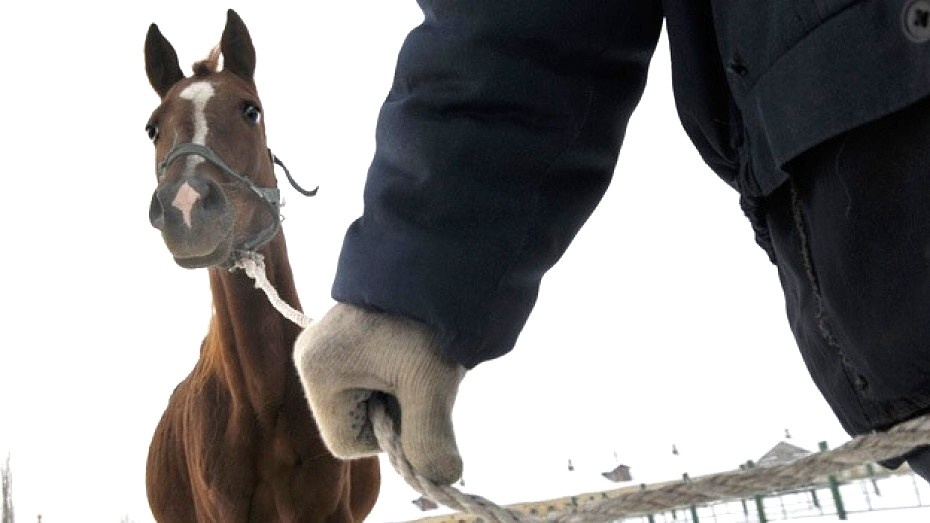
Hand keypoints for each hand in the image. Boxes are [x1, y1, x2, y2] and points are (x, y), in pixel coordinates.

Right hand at [294, 303, 465, 483]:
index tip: (415, 400)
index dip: (389, 436)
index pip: (348, 444)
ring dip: (397, 392)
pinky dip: (394, 374)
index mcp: (317, 372)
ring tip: (416, 357)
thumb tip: (444, 478)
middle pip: (354, 422)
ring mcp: (322, 346)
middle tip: (420, 375)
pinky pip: (366, 377)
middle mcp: (309, 359)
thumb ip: (431, 437)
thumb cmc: (425, 318)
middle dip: (394, 411)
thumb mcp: (431, 382)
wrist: (435, 259)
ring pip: (363, 401)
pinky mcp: (340, 337)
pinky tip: (410, 350)